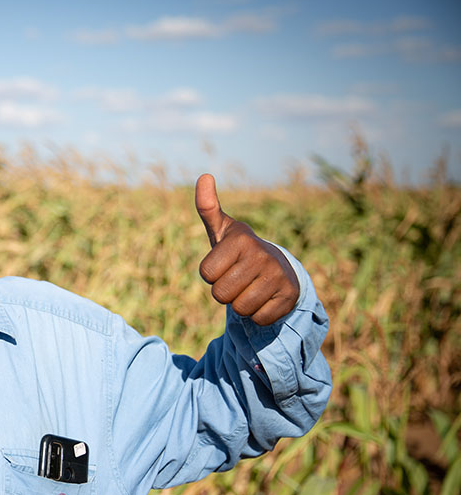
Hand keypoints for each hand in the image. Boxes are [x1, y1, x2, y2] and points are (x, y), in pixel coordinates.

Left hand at [195, 174, 298, 325]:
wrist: (277, 268)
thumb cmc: (239, 250)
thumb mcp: (222, 230)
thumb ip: (208, 207)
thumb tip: (204, 176)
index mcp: (242, 240)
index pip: (206, 274)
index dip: (211, 274)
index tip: (224, 264)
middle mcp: (263, 255)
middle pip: (220, 295)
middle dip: (224, 291)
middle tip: (237, 278)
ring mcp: (278, 276)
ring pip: (239, 309)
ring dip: (240, 303)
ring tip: (250, 287)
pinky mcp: (289, 297)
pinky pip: (258, 319)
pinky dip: (258, 314)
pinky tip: (264, 297)